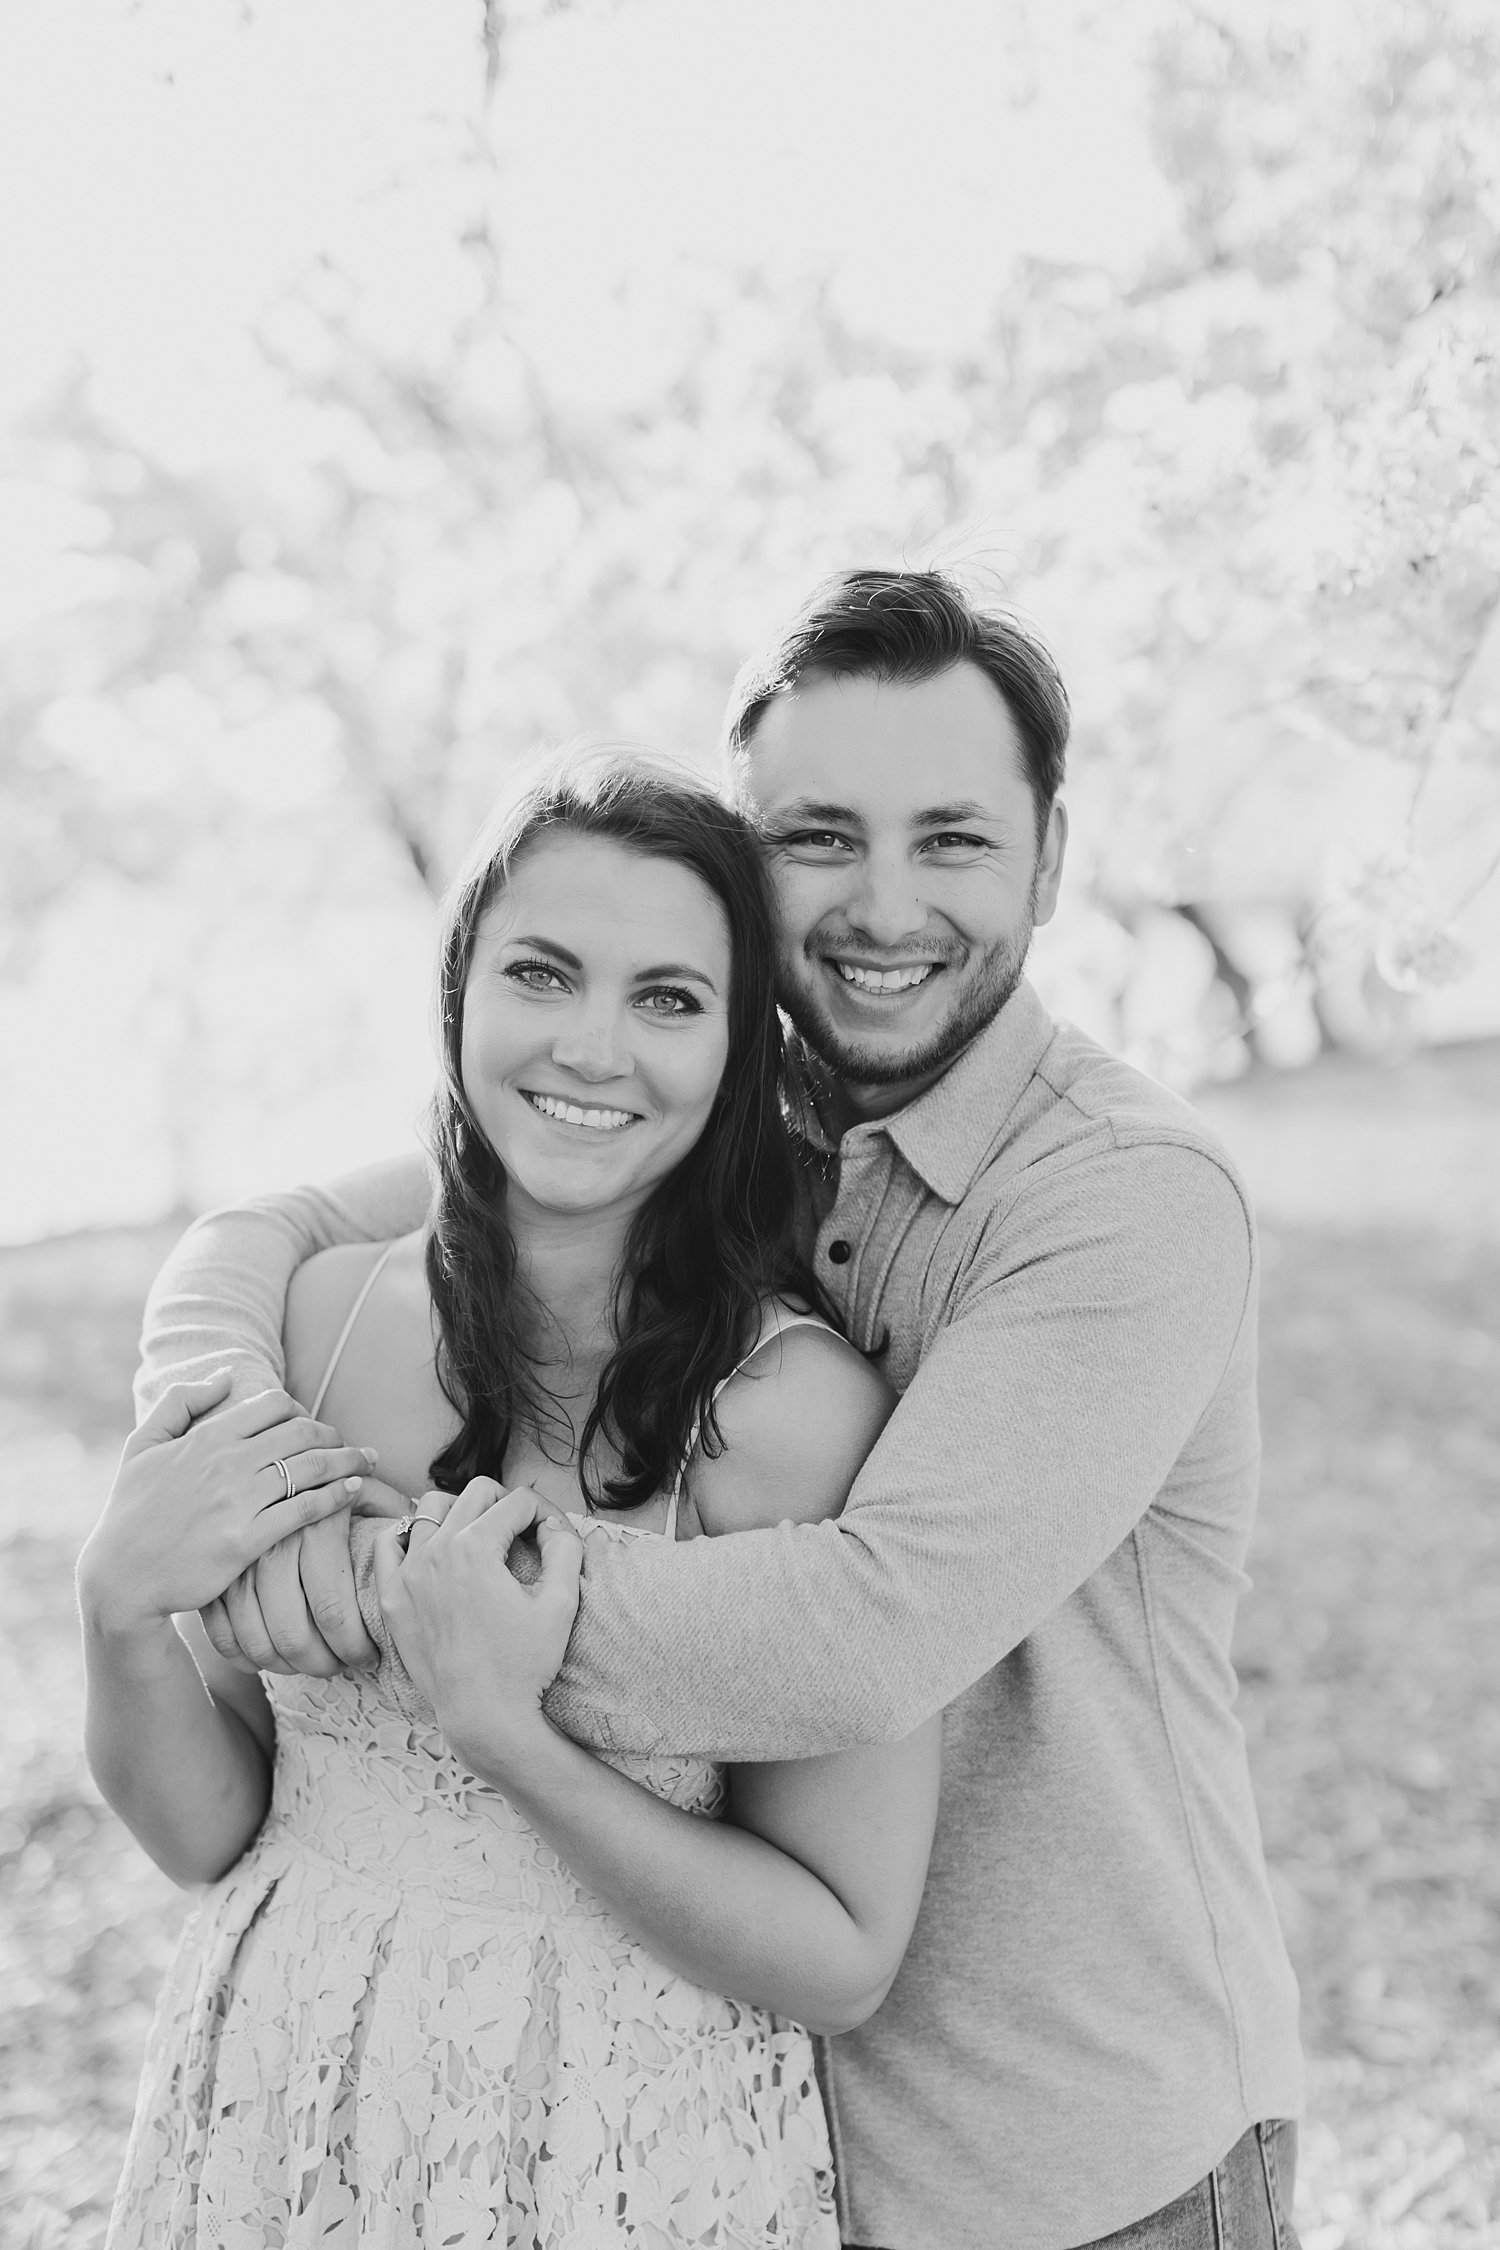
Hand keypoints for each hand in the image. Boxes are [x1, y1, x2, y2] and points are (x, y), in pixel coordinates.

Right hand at [77, 1375, 373, 1638]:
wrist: (120, 1578)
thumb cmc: (130, 1511)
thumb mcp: (141, 1445)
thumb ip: (180, 1401)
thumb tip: (225, 1374)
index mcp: (205, 1437)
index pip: (273, 1405)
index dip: (300, 1411)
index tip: (311, 1425)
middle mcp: (226, 1463)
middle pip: (302, 1432)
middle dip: (334, 1435)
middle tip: (351, 1444)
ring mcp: (238, 1501)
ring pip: (311, 1467)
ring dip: (349, 1460)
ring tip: (368, 1461)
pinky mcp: (247, 1540)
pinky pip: (305, 1509)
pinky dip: (336, 1496)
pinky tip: (353, 1491)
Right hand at [201, 1475, 409, 1677]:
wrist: (261, 1457)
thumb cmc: (327, 1478)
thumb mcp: (364, 1485)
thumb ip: (391, 1511)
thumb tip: (420, 1539)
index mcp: (316, 1524)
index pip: (335, 1611)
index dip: (354, 1645)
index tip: (370, 1655)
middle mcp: (273, 1544)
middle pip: (293, 1636)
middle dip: (323, 1664)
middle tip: (341, 1666)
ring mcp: (237, 1562)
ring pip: (257, 1641)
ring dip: (287, 1666)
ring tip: (311, 1665)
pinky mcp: (212, 1574)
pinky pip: (221, 1634)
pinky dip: (243, 1657)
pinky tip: (266, 1660)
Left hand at [372, 1481, 583, 1768]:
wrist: (483, 1716)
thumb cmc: (524, 1664)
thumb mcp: (562, 1603)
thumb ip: (565, 1548)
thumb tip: (553, 1524)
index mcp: (476, 1548)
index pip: (519, 1501)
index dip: (546, 1513)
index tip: (554, 1536)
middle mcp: (436, 1551)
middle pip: (477, 1492)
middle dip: (507, 1504)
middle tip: (523, 1534)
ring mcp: (408, 1573)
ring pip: (430, 1507)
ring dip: (461, 1512)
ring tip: (481, 1539)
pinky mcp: (391, 1597)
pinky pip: (390, 1542)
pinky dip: (410, 1534)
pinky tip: (433, 1550)